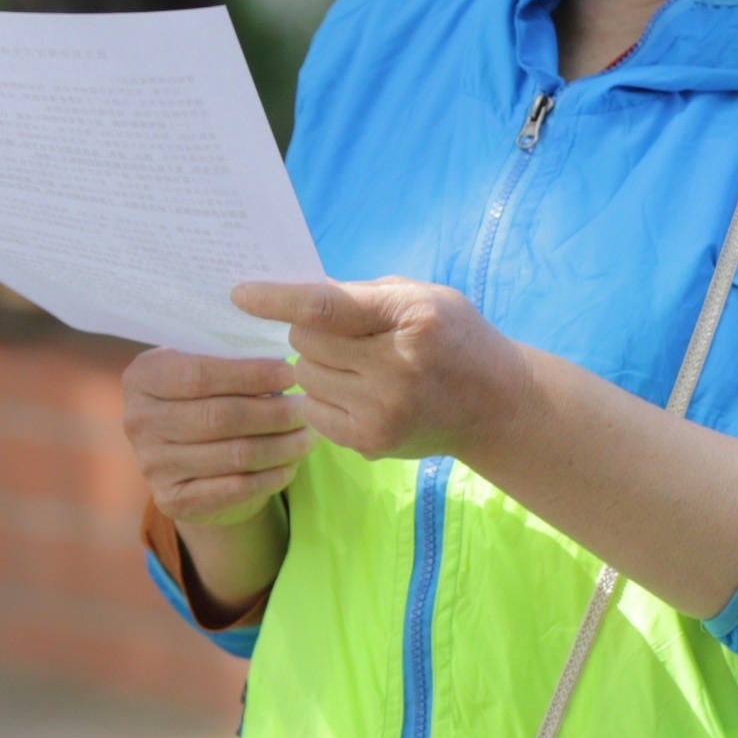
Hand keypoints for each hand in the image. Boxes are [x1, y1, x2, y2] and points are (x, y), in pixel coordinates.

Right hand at [121, 343, 311, 527]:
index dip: (249, 375)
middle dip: (272, 412)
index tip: (291, 374)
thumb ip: (229, 364)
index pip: (199, 375)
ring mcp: (153, 464)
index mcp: (142, 378)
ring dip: (281, 445)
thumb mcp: (203, 370)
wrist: (185, 459)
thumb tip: (284, 368)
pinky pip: (236, 488)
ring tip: (308, 435)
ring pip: (234, 454)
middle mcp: (138, 421)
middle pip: (219, 417)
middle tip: (306, 409)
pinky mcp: (173, 501)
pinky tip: (291, 463)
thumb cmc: (204, 400)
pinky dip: (272, 475)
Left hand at [231, 277, 542, 461]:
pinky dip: (324, 397)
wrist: (497, 405)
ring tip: (355, 365)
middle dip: (311, 333)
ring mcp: (382, 412)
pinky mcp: (371, 443)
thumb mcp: (419, 297)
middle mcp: (395, 369)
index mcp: (409, 320)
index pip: (324, 307)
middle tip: (343, 335)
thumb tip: (289, 295)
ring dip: (316, 365)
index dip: (277, 299)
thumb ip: (358, 294)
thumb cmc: (452, 337)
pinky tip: (357, 392)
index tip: (240, 294)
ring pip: (304, 377)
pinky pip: (313, 410)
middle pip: (304, 343)